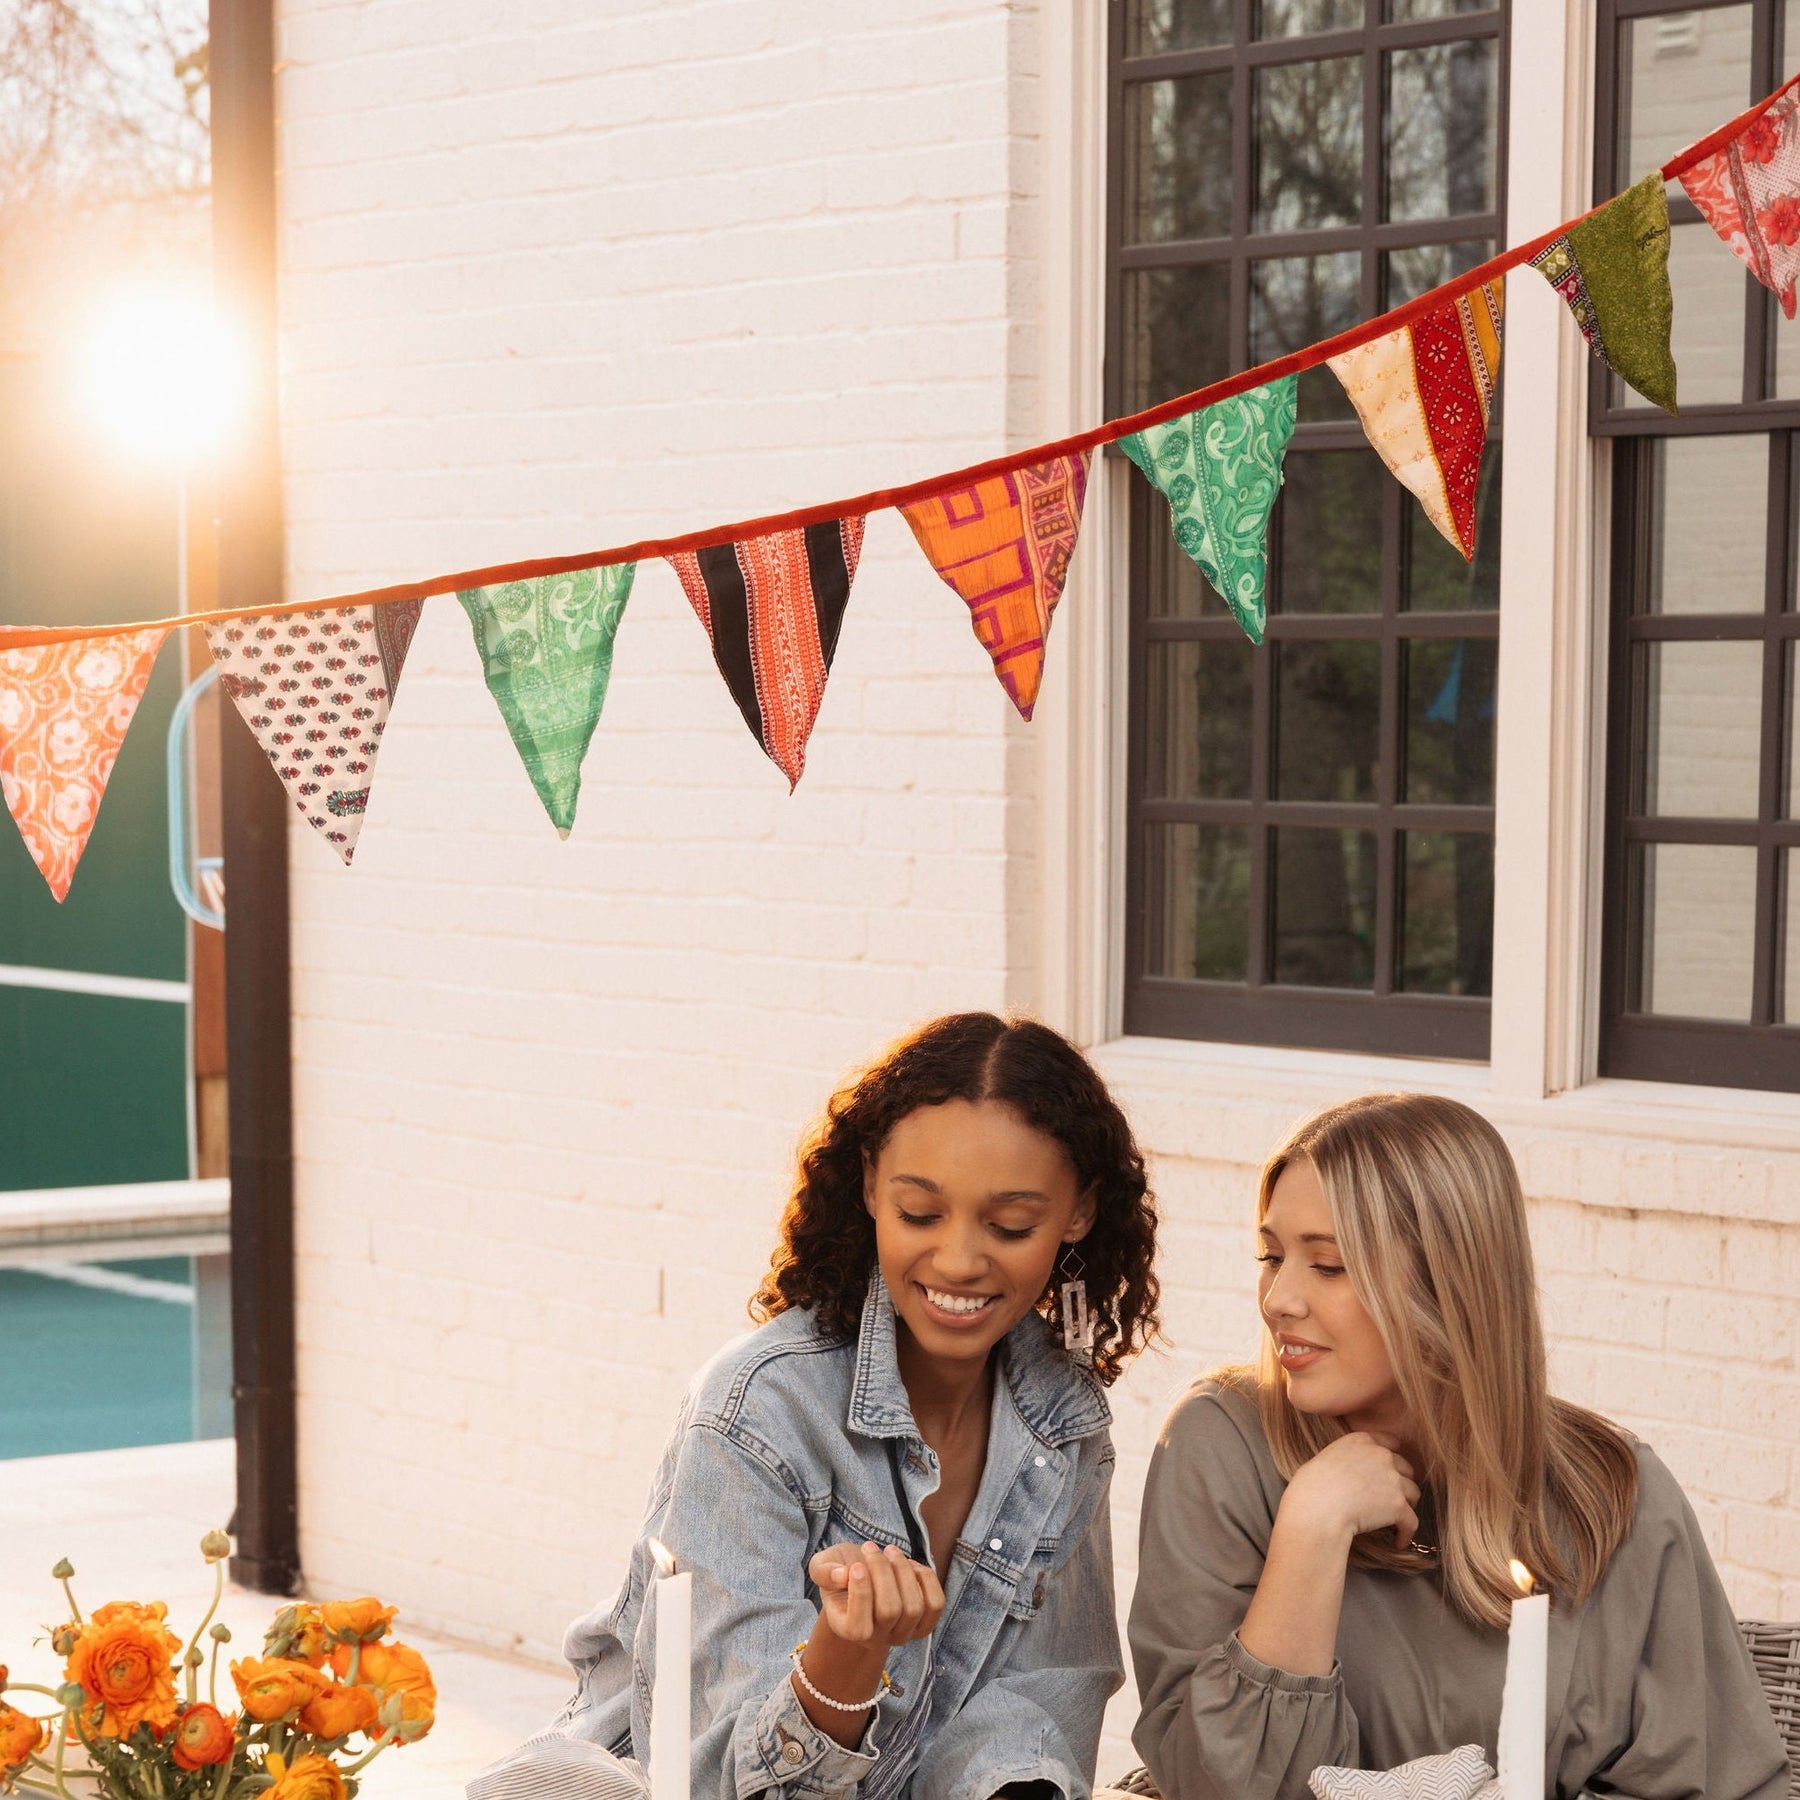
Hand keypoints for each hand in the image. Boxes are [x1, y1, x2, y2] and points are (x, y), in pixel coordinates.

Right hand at [809, 1540, 944, 1651]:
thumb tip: (843, 1576)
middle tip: (869, 1547)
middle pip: (889, 1610)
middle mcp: (876, 1639)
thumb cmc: (841, 1571)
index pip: (858, 1627)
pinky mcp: (923, 1623)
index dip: (861, 1593)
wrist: (862, 1579)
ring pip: (913, 1607)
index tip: (856, 1565)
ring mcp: (902, 1634)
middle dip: (882, 1571)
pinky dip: (926, 1579)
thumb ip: (823, 1571)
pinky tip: (910, 1565)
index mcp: (847, 1631)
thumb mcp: (822, 1566)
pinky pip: (935, 1605)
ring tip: (890, 1550)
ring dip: (903, 1570)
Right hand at [1277, 1431, 1420, 1549]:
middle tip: (1392, 1499)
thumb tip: (1350, 1475)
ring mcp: (1392, 1480)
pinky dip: (1406, 1533)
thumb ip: (1347, 1459)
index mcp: (1362, 1440)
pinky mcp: (1398, 1506)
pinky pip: (1411, 1522)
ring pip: (1413, 1493)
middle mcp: (1381, 1455)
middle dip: (1401, 1483)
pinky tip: (1398, 1541)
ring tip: (1395, 1521)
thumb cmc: (1311, 1488)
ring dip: (1406, 1506)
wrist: (1317, 1509)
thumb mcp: (1325, 1459)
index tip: (1390, 1472)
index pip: (1391, 1443)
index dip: (1393, 1459)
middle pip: (1406, 1468)